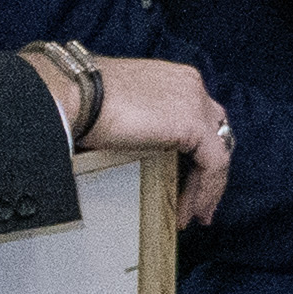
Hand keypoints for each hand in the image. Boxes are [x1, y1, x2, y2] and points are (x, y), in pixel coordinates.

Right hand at [81, 51, 235, 223]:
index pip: (201, 119)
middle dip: (207, 172)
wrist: (75, 94)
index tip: (187, 181)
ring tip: (192, 215)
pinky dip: (207, 190)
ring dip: (206, 188)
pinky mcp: (194, 125)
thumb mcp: (124, 107)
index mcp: (176, 78)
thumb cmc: (84, 100)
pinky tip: (193, 211)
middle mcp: (192, 86)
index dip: (198, 152)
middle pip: (214, 136)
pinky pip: (214, 165)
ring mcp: (196, 103)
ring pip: (217, 153)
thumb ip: (145, 119)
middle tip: (197, 203)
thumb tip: (140, 143)